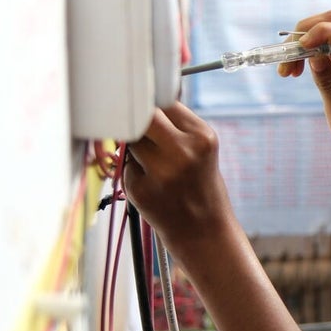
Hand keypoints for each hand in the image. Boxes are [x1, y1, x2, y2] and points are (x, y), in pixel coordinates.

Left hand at [124, 102, 234, 257]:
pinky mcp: (141, 190)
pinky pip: (125, 165)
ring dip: (134, 145)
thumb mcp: (202, 150)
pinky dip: (132, 170)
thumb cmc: (202, 187)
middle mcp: (183, 152)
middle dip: (140, 121)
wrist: (204, 231)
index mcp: (202, 137)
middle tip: (145, 133)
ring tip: (152, 163)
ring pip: (130, 139)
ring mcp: (161, 172)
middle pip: (143, 116)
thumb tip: (146, 98)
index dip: (153, 105)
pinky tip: (151, 183)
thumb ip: (177, 125)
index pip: (164, 102)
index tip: (149, 109)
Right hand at [278, 10, 330, 151]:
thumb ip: (328, 83)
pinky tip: (296, 69)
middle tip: (286, 62)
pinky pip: (322, 38)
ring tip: (287, 71)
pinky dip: (305, 48)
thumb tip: (314, 55)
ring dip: (301, 41)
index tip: (298, 49)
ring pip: (325, 26)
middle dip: (304, 33)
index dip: (320, 32)